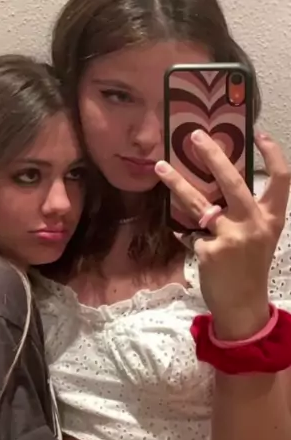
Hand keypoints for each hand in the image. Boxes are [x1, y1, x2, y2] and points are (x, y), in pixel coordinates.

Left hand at [156, 131, 289, 339]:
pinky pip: (190, 234)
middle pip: (232, 181)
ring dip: (177, 182)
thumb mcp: (260, 236)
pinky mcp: (209, 250)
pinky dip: (189, 236)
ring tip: (161, 167)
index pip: (281, 180)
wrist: (243, 305)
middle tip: (195, 136)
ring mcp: (230, 237)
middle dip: (212, 155)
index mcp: (271, 218)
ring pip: (198, 202)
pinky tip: (192, 244)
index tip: (259, 134)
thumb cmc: (250, 266)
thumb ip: (246, 212)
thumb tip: (217, 181)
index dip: (273, 155)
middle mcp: (254, 224)